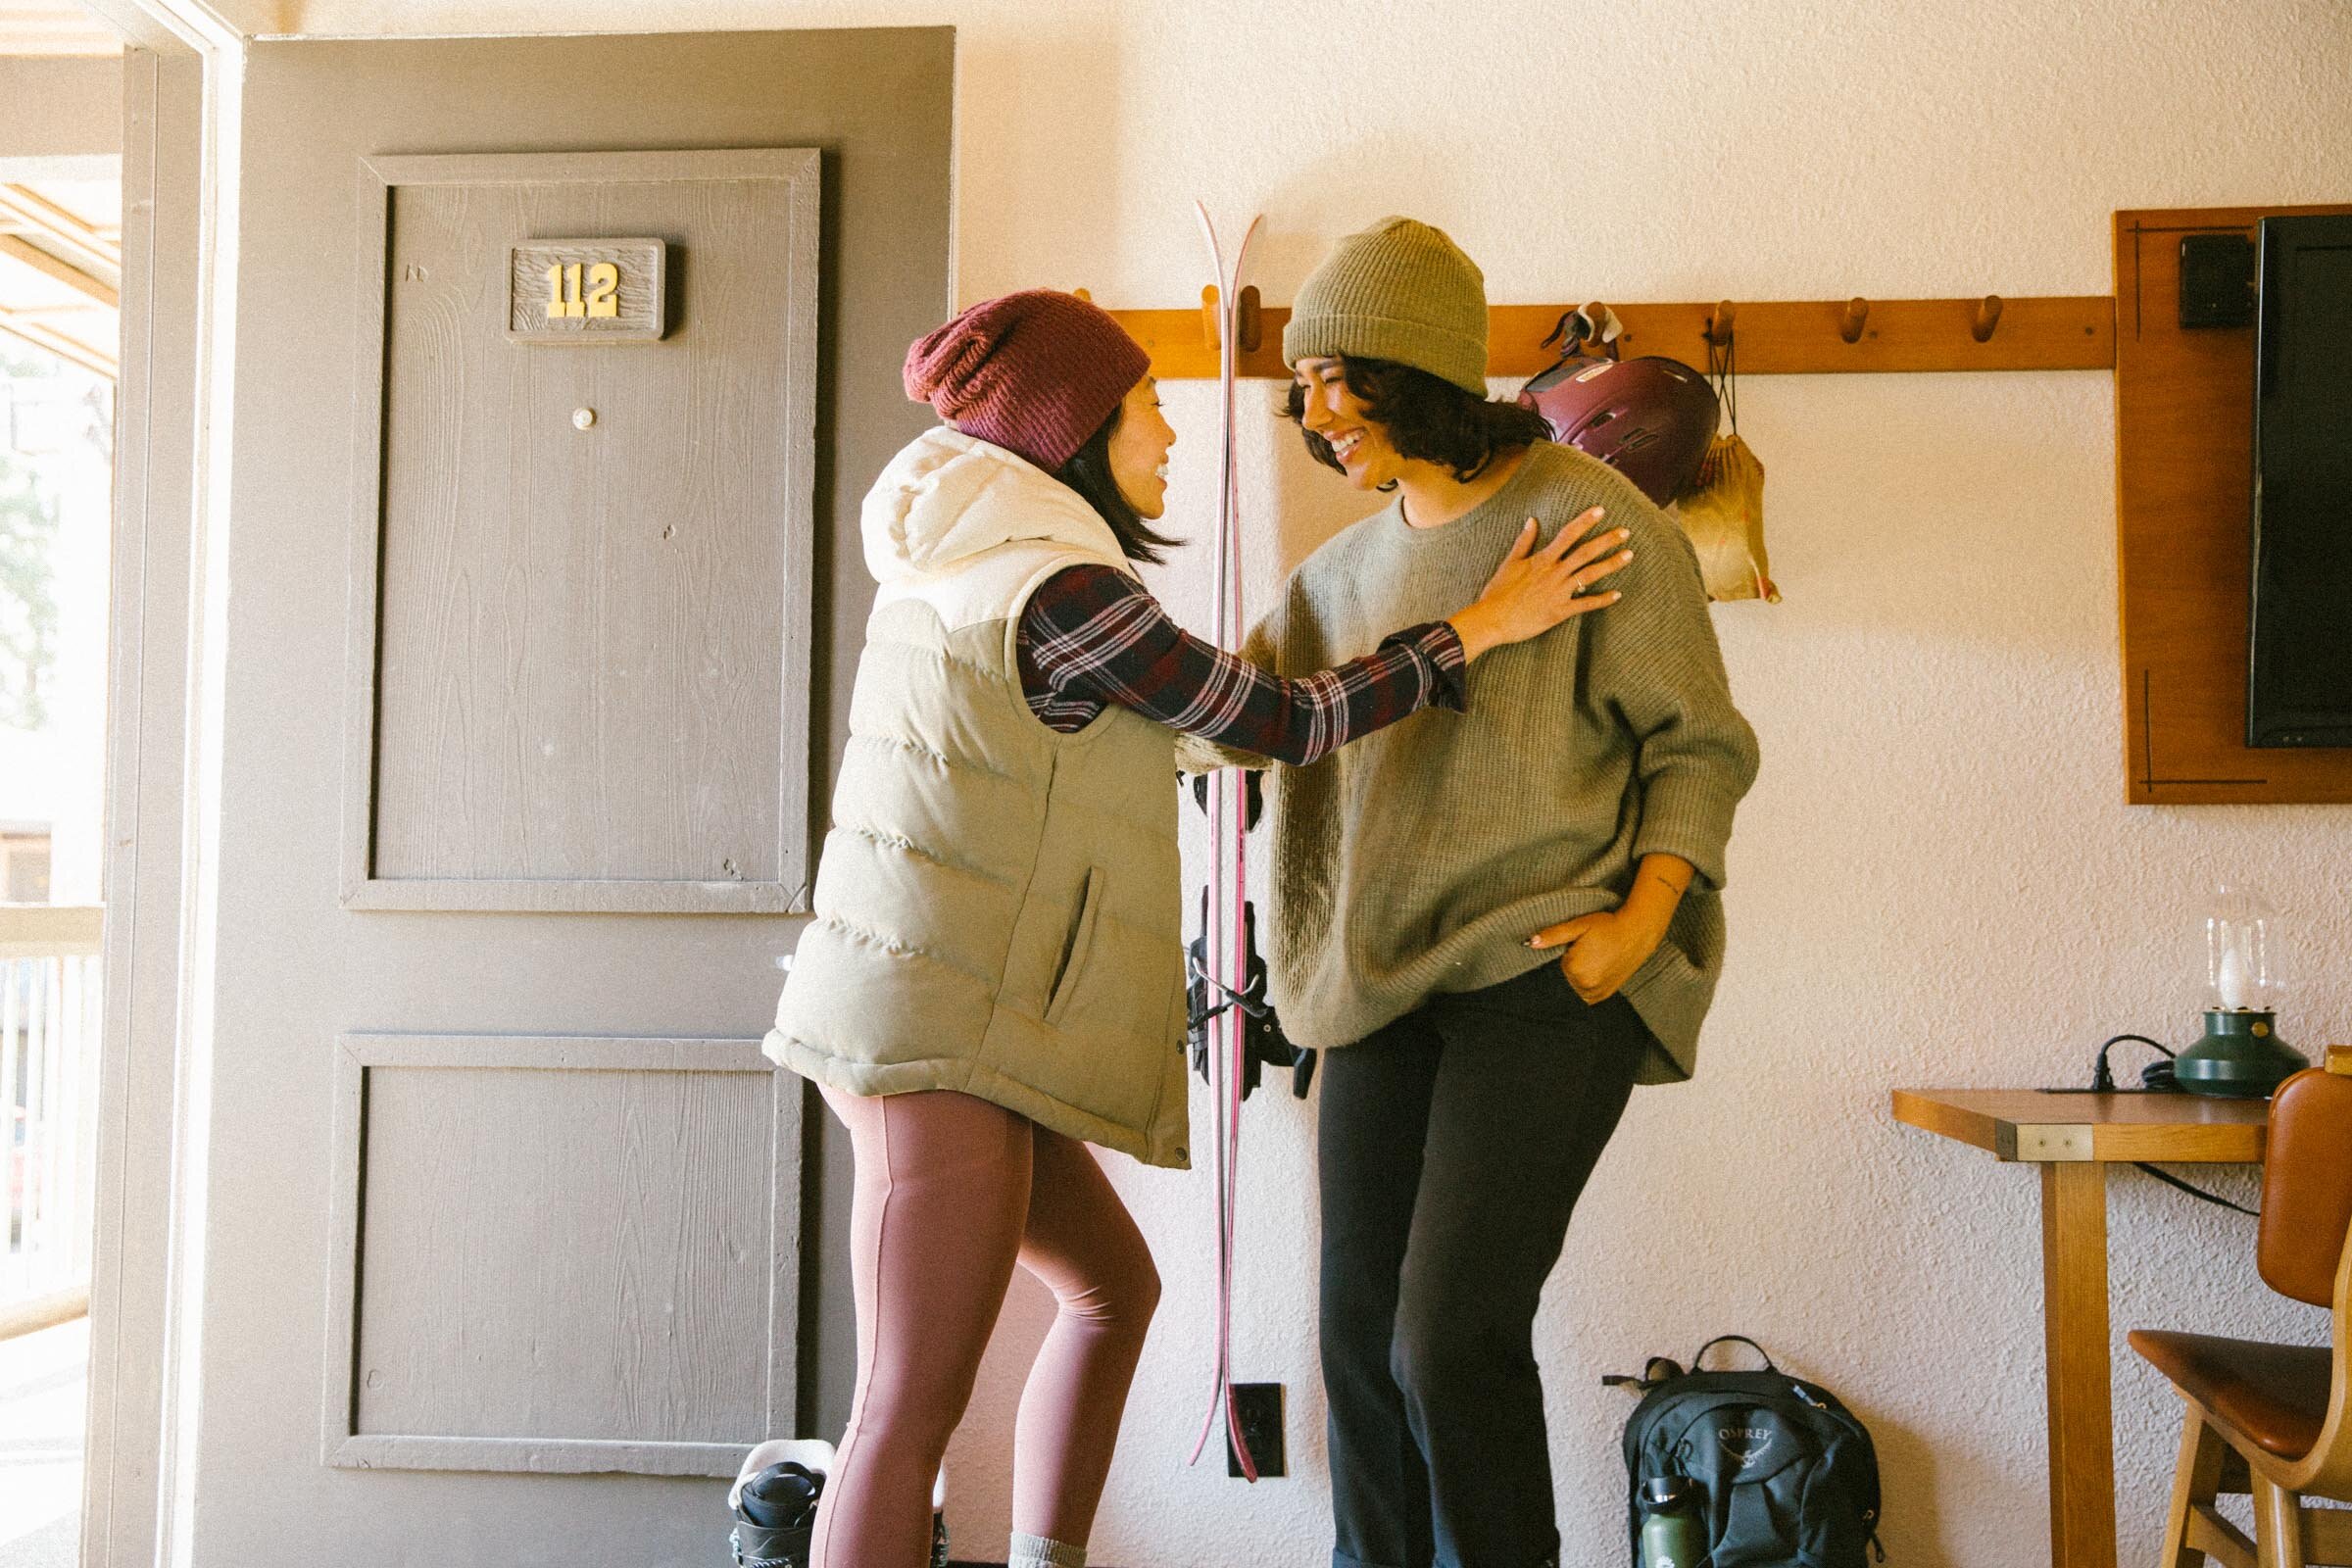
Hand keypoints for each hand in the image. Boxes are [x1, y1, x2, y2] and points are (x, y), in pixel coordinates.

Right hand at [1447, 508, 1630, 660]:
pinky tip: (1618, 595)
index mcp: (1542, 560)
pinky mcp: (1559, 612)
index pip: (1568, 535)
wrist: (1492, 620)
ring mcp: (1558, 592)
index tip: (1601, 510)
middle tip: (1626, 532)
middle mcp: (1554, 573)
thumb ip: (1524, 542)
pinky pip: (1585, 604)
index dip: (1585, 521)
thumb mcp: (1509, 563)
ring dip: (1610, 564)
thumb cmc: (1497, 593)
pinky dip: (1602, 600)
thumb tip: (1532, 520)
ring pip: (1590, 575)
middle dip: (1607, 540)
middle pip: (1585, 552)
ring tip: (1628, 555)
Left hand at [1526, 907, 1663, 1003]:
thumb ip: (1553, 936)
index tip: (1580, 945)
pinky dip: (1584, 985)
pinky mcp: (1604, 995)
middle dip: (1570, 965)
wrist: (1638, 933)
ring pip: (1573, 987)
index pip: (1556, 966)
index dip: (1565, 953)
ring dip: (1577, 977)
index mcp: (1575, 969)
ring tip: (1595, 958)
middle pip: (1564, 978)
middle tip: (1589, 950)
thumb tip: (1529, 942)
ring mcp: (1596, 994)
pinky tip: (1595, 969)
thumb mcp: (1579, 925)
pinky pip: (1584, 995)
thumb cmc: (1608, 926)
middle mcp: (1585, 986)